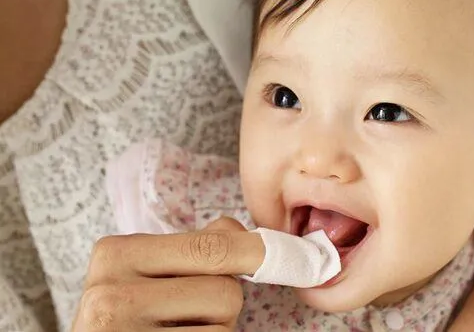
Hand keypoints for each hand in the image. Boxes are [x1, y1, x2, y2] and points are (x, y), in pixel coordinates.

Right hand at [72, 217, 264, 330]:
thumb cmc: (128, 314)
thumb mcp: (142, 271)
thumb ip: (189, 247)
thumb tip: (243, 232)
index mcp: (116, 253)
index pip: (213, 244)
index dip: (254, 253)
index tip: (280, 256)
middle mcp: (112, 293)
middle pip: (224, 288)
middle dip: (225, 299)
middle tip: (193, 309)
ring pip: (224, 322)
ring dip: (218, 327)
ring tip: (179, 328)